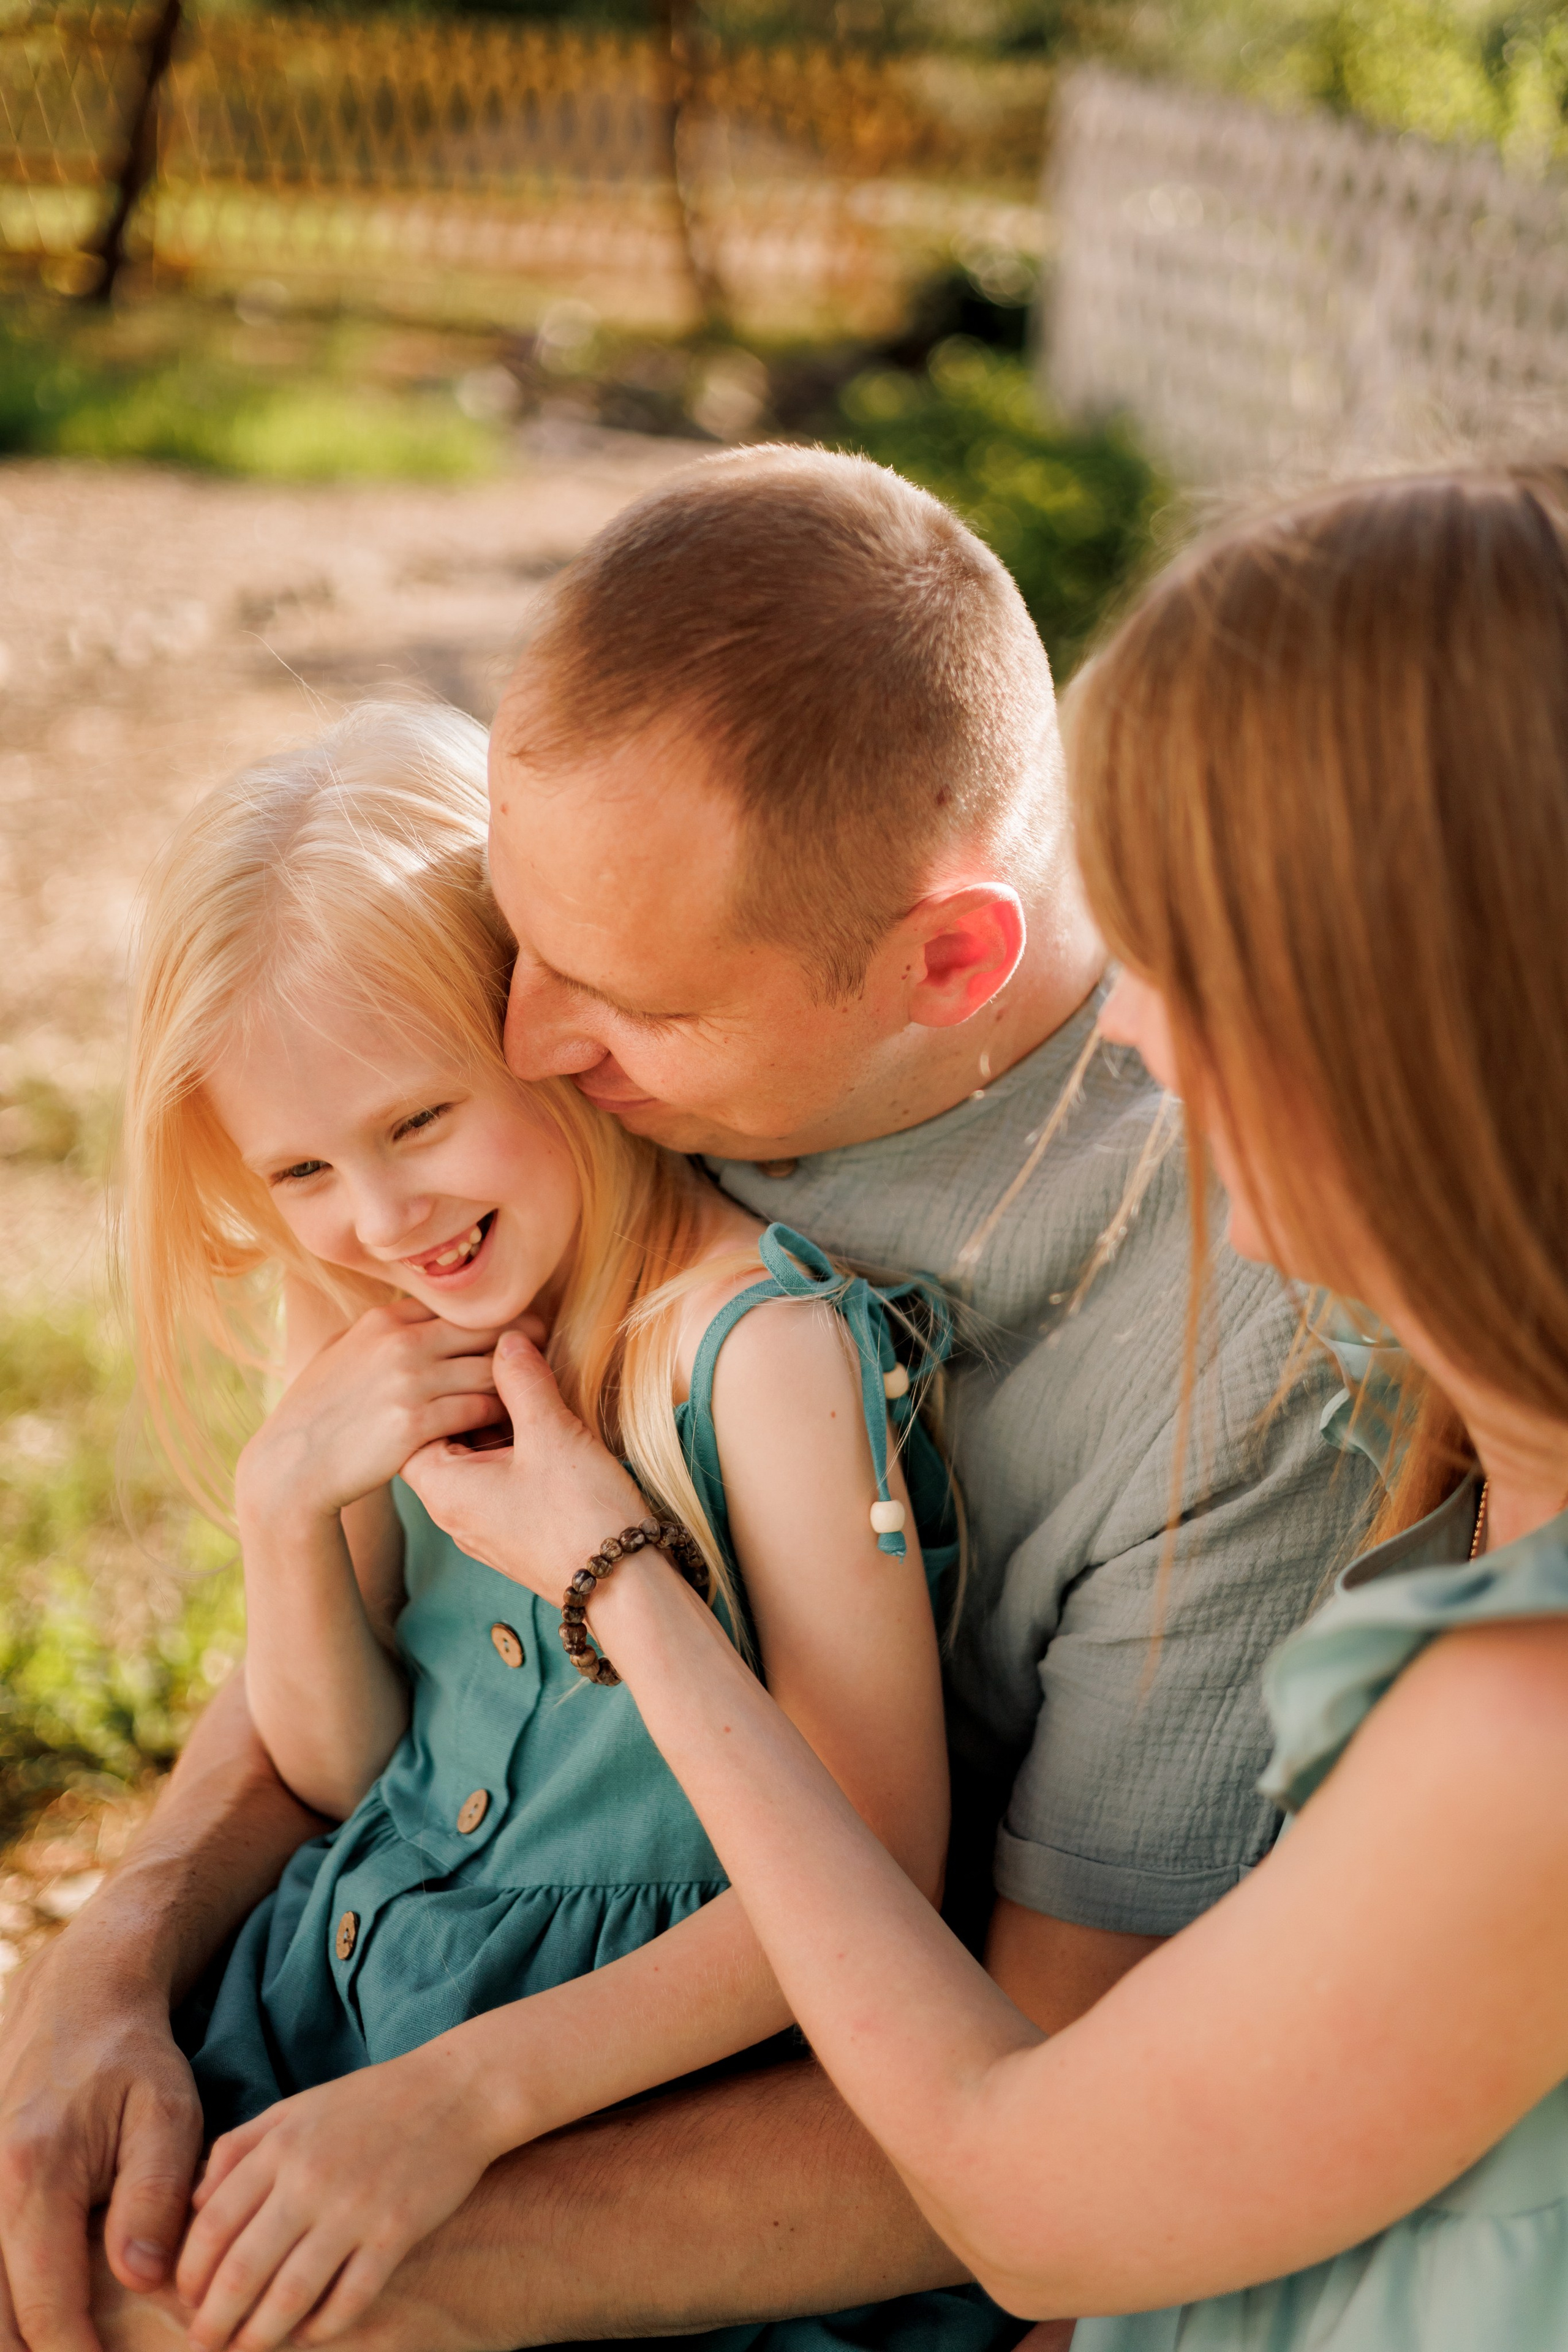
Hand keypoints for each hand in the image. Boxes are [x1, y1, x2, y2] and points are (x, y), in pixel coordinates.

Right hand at [0, 1941, 201, 2351]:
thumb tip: (143, 2281)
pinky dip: (5, 2302)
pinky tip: (38, 2317)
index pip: (47, 2312)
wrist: (78, 1999)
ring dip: (20, 2336)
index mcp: (34, 2179)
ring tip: (76, 2346)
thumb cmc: (134, 2060)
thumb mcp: (168, 2116)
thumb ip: (155, 2198)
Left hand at [175, 2047, 503, 2351]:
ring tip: (249, 2349)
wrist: (456, 2091)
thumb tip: (192, 2206)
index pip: (211, 2228)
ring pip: (290, 2294)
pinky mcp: (396, 2232)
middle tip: (204, 2343)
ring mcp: (354, 2207)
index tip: (186, 2301)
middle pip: (241, 2271)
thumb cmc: (368, 2102)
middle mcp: (309, 2179)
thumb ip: (239, 2149)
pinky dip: (323, 2326)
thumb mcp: (294, 2108)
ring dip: (260, 2334)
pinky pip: (350, 2298)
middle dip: (213, 2320)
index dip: (189, 2276)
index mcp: (279, 2147)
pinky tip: (311, 2333)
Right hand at [237, 1301, 507, 1529]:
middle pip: (486, 1328)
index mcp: (385, 1320)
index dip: (495, 1317)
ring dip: (515, 1382)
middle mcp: (400, 1342)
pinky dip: (498, 1415)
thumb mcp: (341, 1353)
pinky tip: (507, 1424)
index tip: (518, 1329)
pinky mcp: (416, 1422)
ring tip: (530, 1392)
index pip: (460, 1305)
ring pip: (490, 1369)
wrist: (291, 1466)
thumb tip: (420, 1316)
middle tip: (542, 1353)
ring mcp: (409, 1381)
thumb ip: (382, 1332)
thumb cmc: (317, 1412)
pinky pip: (479, 1408)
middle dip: (521, 1340)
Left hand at [400, 1333, 647, 1606]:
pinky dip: (512, 1451)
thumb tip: (507, 1339)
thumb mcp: (552, 1433)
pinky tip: (546, 1429)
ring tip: (527, 1392)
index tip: (469, 1358)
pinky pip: (496, 1482)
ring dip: (496, 1426)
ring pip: (472, 1461)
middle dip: (470, 1402)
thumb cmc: (581, 1514)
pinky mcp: (512, 1534)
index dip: (438, 1386)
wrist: (625, 1587)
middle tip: (501, 1365)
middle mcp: (453, 1513)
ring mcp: (482, 1528)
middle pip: (442, 1440)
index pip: (412, 1426)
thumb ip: (523, 1380)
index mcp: (444, 1490)